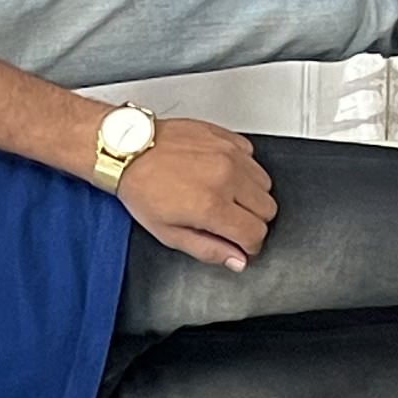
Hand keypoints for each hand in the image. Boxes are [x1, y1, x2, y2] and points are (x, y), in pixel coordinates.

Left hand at [117, 117, 276, 271]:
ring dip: (251, 196)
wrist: (129, 151)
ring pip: (266, 184)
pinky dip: (245, 171)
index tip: (242, 244)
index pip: (256, 233)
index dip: (250, 245)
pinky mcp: (228, 137)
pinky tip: (222, 175)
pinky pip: (254, 159)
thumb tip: (237, 261)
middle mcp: (226, 177)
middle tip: (231, 222)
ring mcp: (230, 153)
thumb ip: (208, 249)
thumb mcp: (168, 233)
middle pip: (268, 209)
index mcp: (211, 205)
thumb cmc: (142, 190)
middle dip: (253, 222)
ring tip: (225, 197)